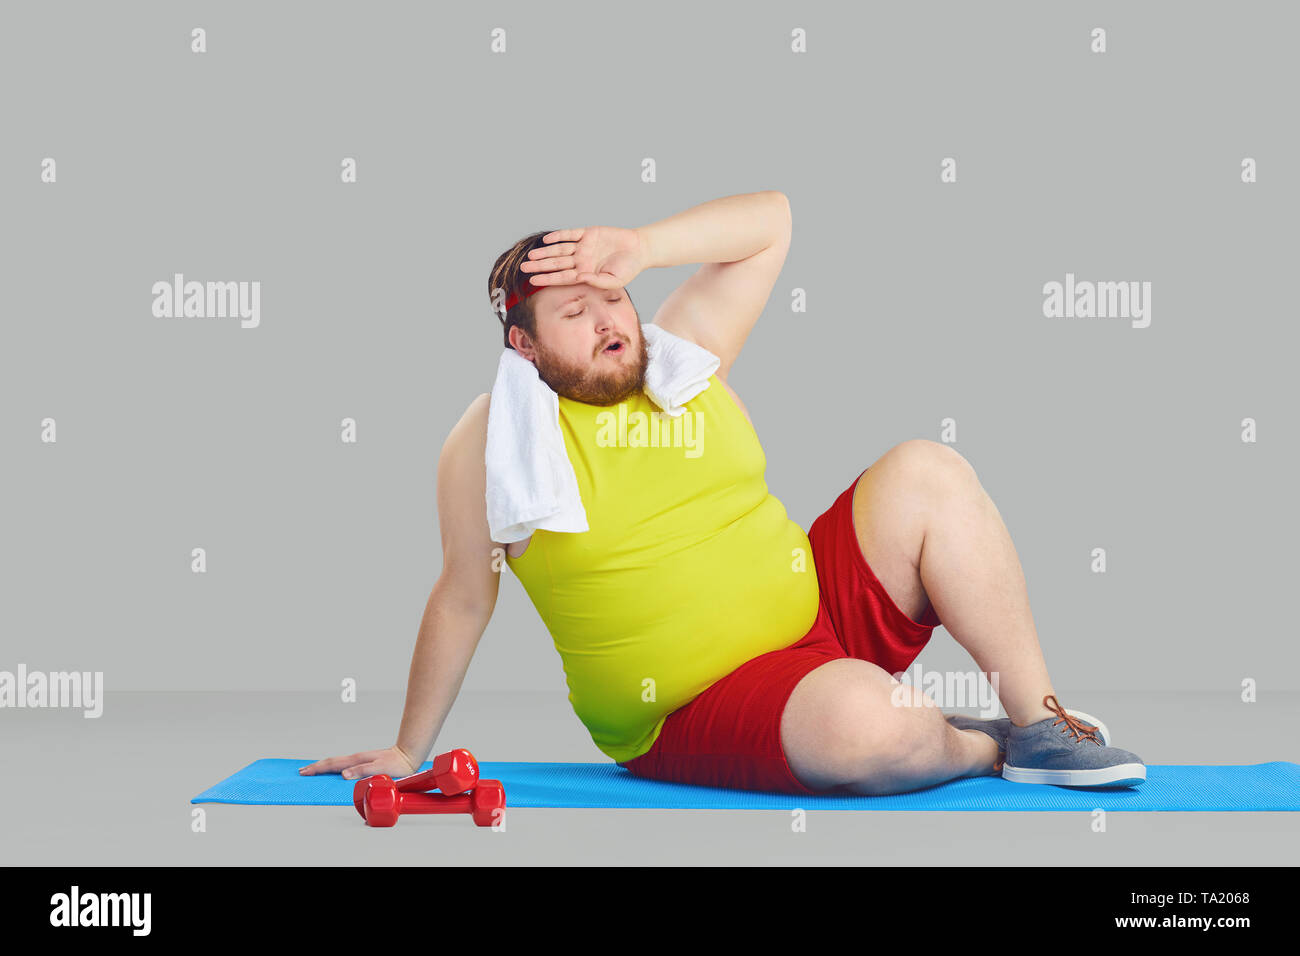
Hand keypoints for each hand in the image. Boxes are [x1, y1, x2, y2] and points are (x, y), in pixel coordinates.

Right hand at [298, 744, 417, 780]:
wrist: (408, 756)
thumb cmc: (397, 765)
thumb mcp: (380, 769)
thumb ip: (361, 771)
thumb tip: (343, 774)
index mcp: (357, 760)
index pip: (332, 765)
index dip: (318, 769)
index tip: (305, 772)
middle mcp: (356, 759)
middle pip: (331, 762)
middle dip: (316, 767)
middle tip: (302, 772)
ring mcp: (360, 760)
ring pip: (337, 763)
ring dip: (324, 766)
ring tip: (313, 770)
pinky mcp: (364, 762)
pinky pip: (344, 765)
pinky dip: (334, 767)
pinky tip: (334, 771)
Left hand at [520, 225, 646, 290]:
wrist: (640, 249)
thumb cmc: (628, 269)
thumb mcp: (614, 281)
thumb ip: (597, 281)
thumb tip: (580, 277)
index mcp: (585, 273)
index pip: (562, 277)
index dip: (547, 279)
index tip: (533, 281)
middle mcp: (581, 260)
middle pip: (556, 263)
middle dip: (540, 266)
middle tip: (523, 268)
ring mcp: (583, 246)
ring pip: (559, 249)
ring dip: (545, 252)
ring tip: (531, 255)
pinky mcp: (588, 233)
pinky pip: (570, 234)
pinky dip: (559, 236)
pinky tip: (547, 240)